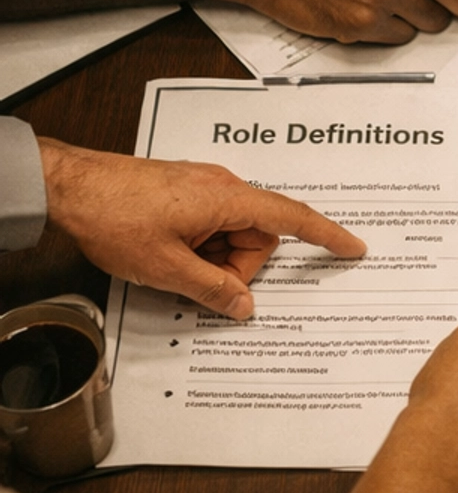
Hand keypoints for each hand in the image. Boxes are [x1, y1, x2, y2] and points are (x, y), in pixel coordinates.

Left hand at [34, 139, 364, 319]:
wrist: (70, 188)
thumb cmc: (115, 218)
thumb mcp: (167, 269)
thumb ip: (212, 290)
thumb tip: (245, 306)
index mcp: (227, 199)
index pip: (291, 217)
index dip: (326, 235)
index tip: (352, 248)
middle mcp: (222, 186)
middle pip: (257, 236)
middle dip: (238, 267)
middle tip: (200, 283)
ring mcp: (202, 188)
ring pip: (231, 234)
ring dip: (213, 258)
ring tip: (173, 266)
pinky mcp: (184, 192)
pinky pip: (211, 225)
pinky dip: (200, 247)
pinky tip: (170, 256)